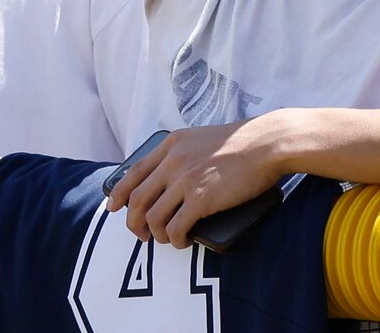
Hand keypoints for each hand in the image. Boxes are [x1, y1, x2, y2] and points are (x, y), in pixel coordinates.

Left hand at [104, 121, 284, 249]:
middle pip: (137, 198)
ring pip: (153, 216)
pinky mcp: (201, 198)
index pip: (134, 171)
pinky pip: (176, 227)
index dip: (120, 192)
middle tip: (140, 234)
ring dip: (156, 234)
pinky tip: (183, 241)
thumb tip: (171, 180)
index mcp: (171, 144)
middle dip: (134, 222)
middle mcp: (173, 160)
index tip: (113, 207)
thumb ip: (182, 154)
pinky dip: (176, 239)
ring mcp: (185, 179)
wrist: (265, 143)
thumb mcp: (200, 138)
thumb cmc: (240, 143)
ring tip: (167, 239)